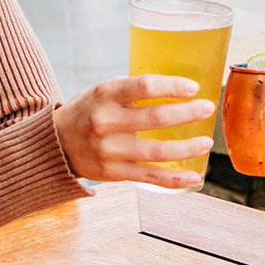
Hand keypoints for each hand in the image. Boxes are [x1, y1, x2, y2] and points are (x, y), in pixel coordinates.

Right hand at [54, 75, 215, 190]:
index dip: (172, 86)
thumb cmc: (88, 112)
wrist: (55, 144)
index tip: (193, 87)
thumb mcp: (103, 92)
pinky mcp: (114, 173)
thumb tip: (179, 87)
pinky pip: (150, 177)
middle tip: (208, 108)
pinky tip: (194, 176)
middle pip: (155, 119)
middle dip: (188, 113)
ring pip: (156, 152)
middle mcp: (106, 122)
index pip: (144, 86)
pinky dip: (175, 179)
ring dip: (187, 148)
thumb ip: (133, 90)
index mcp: (105, 95)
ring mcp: (109, 150)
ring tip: (206, 142)